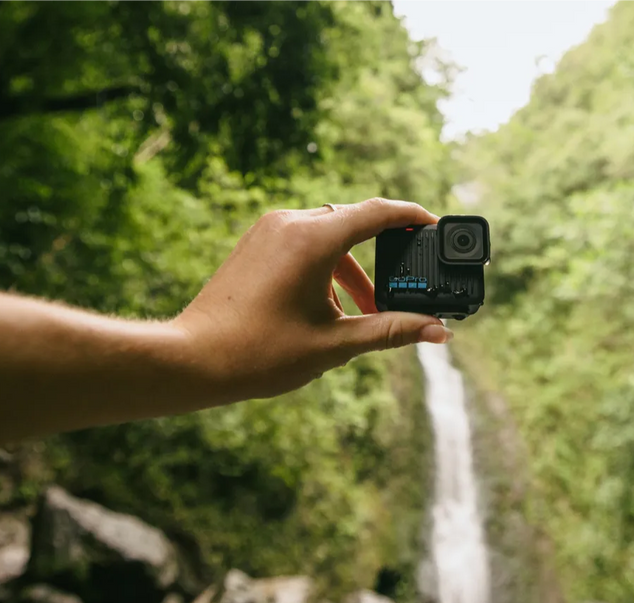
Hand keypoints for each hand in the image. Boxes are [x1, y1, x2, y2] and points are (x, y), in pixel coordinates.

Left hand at [171, 198, 451, 404]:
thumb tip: (439, 332)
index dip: (414, 217)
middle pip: (354, 222)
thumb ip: (392, 331)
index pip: (378, 212)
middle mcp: (290, 223)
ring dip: (353, 269)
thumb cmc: (259, 353)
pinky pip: (304, 241)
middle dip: (384, 253)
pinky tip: (328, 307)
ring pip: (329, 234)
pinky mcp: (255, 242)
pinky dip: (326, 266)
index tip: (437, 226)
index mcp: (313, 240)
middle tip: (406, 284)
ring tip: (363, 312)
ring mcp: (269, 230)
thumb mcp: (336, 344)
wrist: (193, 359)